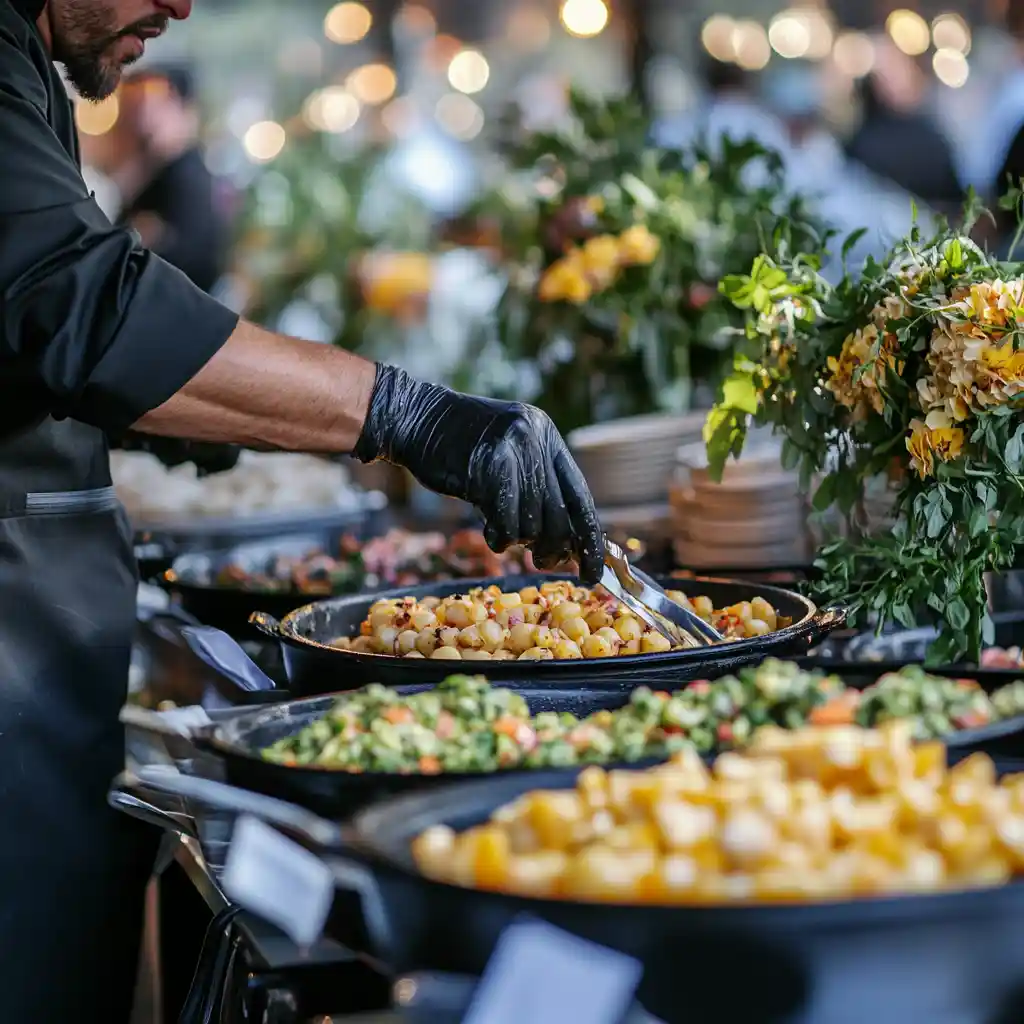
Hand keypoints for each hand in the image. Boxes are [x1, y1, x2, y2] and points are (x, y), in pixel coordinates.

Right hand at [354, 365, 603, 583]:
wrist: (416, 419)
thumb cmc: (458, 448)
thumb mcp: (509, 458)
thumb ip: (536, 490)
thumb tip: (567, 546)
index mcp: (547, 437)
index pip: (580, 496)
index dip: (589, 539)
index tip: (593, 572)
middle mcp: (537, 439)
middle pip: (560, 516)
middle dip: (554, 548)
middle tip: (543, 561)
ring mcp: (514, 450)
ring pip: (532, 523)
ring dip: (517, 538)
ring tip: (501, 530)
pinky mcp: (488, 466)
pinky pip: (507, 522)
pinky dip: (499, 537)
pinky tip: (490, 531)